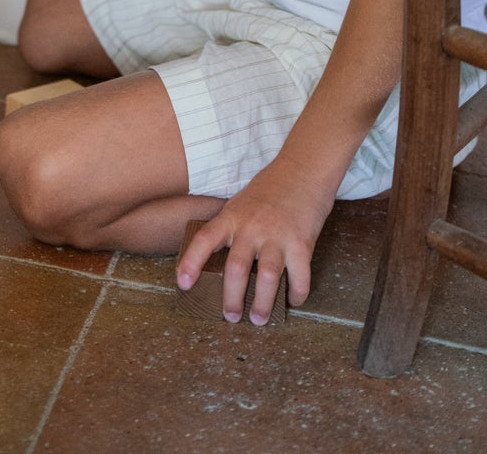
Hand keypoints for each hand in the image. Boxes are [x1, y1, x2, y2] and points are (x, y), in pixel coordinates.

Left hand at [177, 163, 330, 322]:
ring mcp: (278, 236)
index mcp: (233, 216)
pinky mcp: (302, 243)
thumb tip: (218, 256)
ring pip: (266, 278)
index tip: (183, 283)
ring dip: (262, 304)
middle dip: (231, 299)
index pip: (205, 239)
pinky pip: (299, 277)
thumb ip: (231, 227)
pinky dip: (296, 294)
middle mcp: (252, 227)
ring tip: (259, 319)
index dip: (191, 262)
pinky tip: (293, 300)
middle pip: (236, 269)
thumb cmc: (270, 187)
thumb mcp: (241, 202)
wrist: (304, 169)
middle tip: (230, 317)